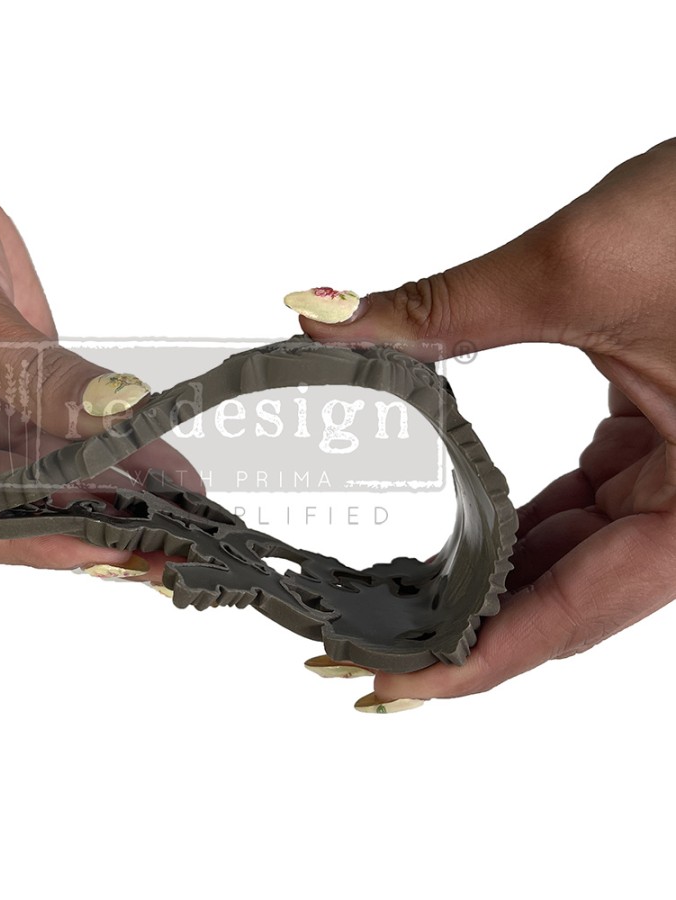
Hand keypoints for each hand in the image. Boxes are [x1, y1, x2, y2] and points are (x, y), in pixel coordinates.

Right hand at [0, 147, 200, 572]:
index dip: (27, 537)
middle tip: (155, 540)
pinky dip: (110, 446)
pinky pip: (64, 432)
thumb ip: (34, 374)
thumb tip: (110, 415)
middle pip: (6, 508)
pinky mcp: (7, 396)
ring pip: (46, 477)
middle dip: (83, 519)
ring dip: (109, 489)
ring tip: (175, 508)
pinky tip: (160, 461)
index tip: (96, 542)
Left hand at [287, 138, 675, 703]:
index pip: (569, 618)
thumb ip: (444, 309)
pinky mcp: (669, 447)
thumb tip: (326, 318)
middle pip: (563, 602)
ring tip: (393, 603)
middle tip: (358, 646)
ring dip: (485, 580)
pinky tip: (459, 534)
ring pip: (572, 559)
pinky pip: (586, 507)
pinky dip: (518, 524)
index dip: (470, 663)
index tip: (384, 687)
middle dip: (460, 628)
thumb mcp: (580, 266)